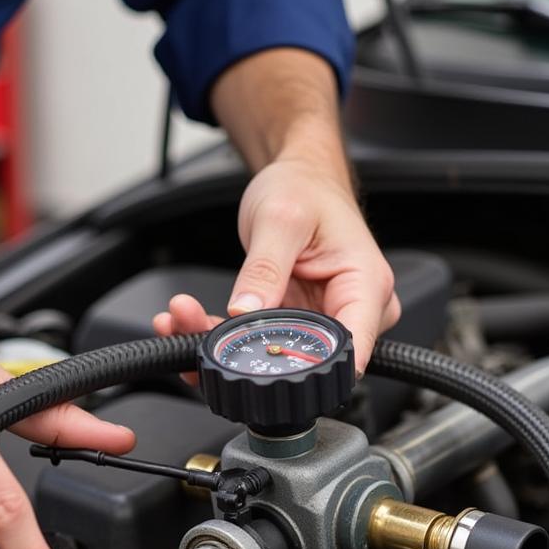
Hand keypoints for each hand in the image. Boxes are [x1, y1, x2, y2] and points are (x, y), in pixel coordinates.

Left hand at [153, 157, 399, 371]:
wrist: (300, 178)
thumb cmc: (306, 189)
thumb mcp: (281, 219)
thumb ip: (264, 270)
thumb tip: (245, 311)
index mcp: (365, 288)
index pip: (349, 350)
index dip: (305, 369)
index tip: (254, 363)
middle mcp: (349, 312)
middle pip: (302, 359)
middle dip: (243, 352)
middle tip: (192, 327)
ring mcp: (321, 322)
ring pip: (272, 356)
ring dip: (221, 345)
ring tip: (182, 318)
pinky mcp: (294, 324)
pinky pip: (258, 342)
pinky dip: (221, 336)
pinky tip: (190, 321)